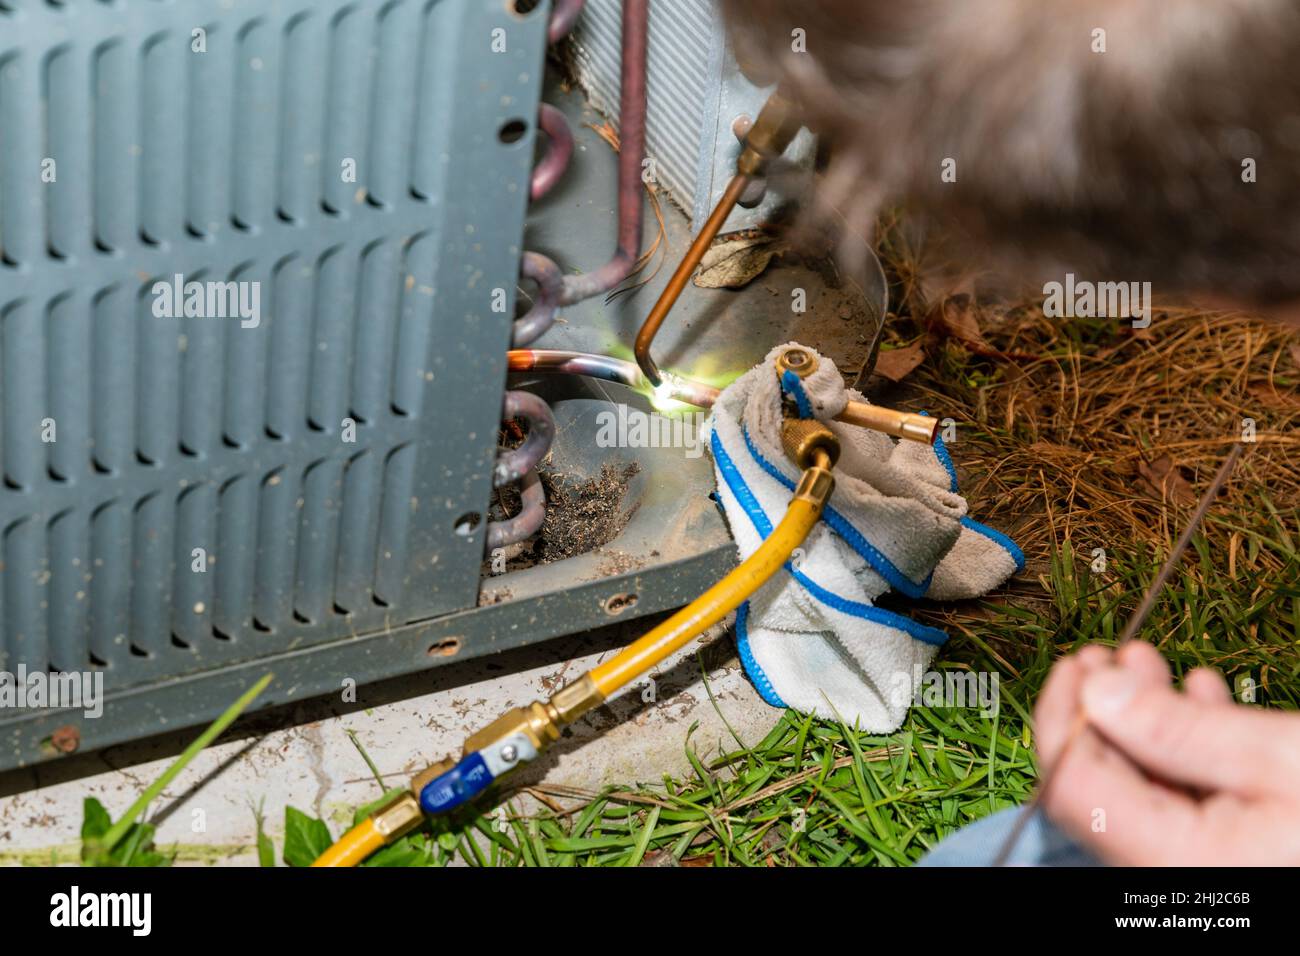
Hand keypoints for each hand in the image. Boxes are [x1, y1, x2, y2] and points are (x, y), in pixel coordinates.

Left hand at [1034, 641, 1299, 864]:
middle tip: (1108, 655)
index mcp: (1177, 860)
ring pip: (1144, 788)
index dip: (1064, 716)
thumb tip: (1095, 688)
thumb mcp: (1274, 755)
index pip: (1072, 787)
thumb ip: (1176, 728)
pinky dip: (1184, 748)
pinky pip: (1183, 802)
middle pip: (1103, 787)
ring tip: (1147, 662)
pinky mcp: (1225, 857)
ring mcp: (1198, 867)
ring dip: (1144, 719)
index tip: (1073, 663)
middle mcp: (1173, 872)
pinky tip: (1197, 700)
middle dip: (1102, 710)